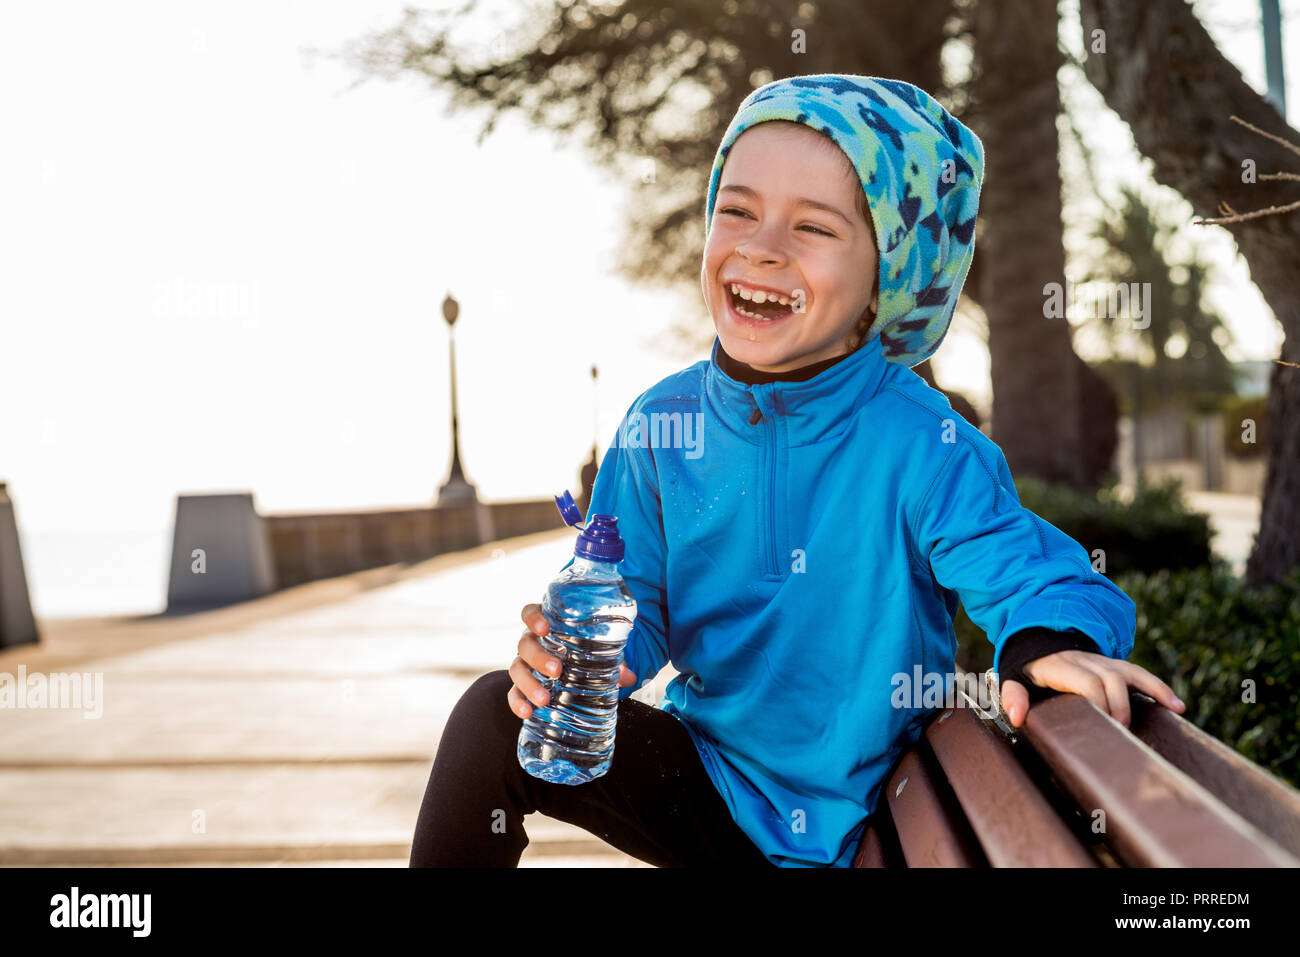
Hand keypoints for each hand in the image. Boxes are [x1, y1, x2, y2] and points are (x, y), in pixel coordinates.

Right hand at [507, 602, 637, 719]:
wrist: (577, 667)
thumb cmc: (585, 651)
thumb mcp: (599, 651)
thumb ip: (613, 660)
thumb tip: (629, 677)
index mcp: (546, 625)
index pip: (529, 612)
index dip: (533, 618)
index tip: (544, 628)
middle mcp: (531, 642)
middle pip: (524, 644)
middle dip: (538, 657)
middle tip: (557, 670)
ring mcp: (525, 664)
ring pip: (516, 669)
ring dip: (529, 684)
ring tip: (544, 699)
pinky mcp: (522, 686)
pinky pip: (513, 694)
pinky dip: (517, 703)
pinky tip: (527, 712)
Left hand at [999, 650, 1185, 728]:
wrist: (1038, 644)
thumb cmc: (1028, 670)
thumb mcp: (1013, 678)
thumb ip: (1012, 696)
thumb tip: (1017, 717)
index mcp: (1061, 666)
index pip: (1087, 682)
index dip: (1098, 704)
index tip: (1103, 727)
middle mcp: (1086, 661)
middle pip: (1111, 680)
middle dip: (1120, 707)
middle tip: (1121, 734)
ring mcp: (1102, 662)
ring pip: (1131, 673)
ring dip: (1151, 693)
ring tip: (1168, 714)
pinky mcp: (1114, 667)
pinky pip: (1139, 674)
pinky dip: (1159, 688)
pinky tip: (1178, 706)